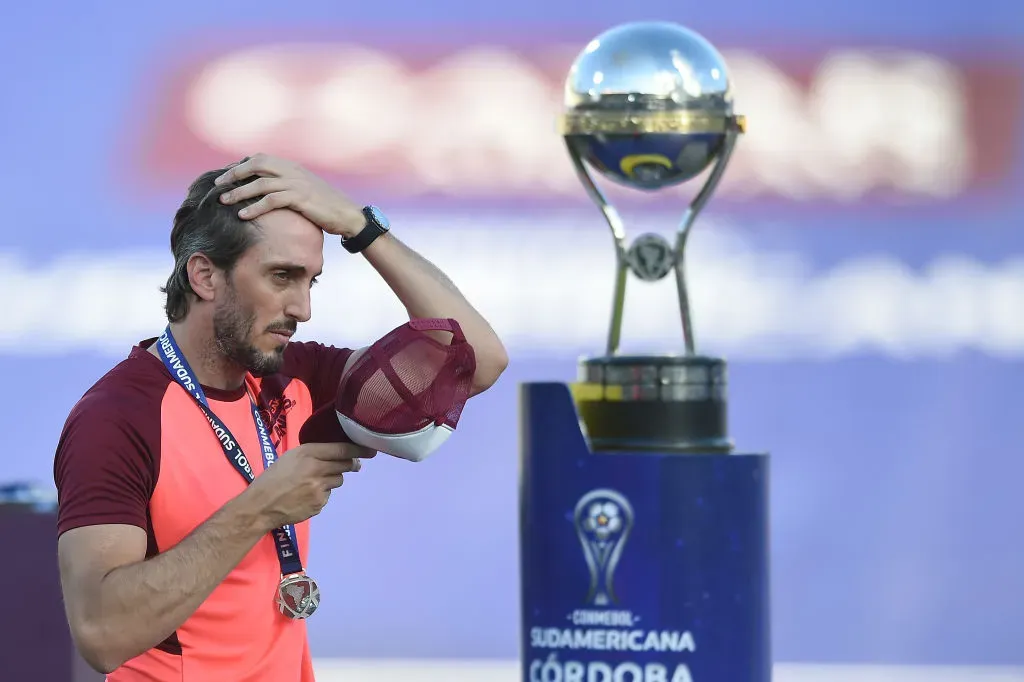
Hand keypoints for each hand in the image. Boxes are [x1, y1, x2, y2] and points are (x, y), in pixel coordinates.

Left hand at [214, 154, 366, 237]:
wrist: (348, 216)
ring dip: (239, 192)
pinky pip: (271, 200)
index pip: (260, 159)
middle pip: (256, 164)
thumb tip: (269, 192)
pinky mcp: (300, 198)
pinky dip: (254, 207)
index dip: (240, 166)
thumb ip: (288, 186)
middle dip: (234, 174)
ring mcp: (297, 183)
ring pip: (260, 183)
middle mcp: (292, 170)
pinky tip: (243, 215)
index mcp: (292, 166)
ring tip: (223, 201)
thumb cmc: (326, 207)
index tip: (225, 176)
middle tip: (218, 185)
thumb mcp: (305, 190)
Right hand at [246, 441, 375, 529]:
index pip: (342, 449)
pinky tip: (305, 496)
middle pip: (345, 464)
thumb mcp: (291, 457)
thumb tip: (337, 453)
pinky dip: (321, 494)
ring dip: (332, 479)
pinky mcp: (319, 504)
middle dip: (352, 464)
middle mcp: (317, 469)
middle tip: (354, 464)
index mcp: (308, 453)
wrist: (260, 505)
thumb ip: (313, 453)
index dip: (359, 449)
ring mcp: (320, 488)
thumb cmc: (273, 478)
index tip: (371, 449)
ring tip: (313, 482)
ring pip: (338, 480)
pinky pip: (327, 495)